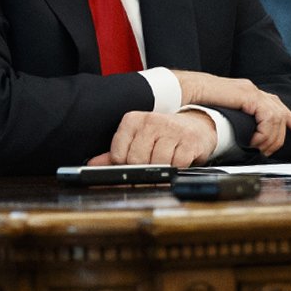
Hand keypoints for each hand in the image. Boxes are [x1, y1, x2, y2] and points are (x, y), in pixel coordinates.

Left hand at [86, 109, 217, 167]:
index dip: (125, 166)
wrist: (197, 126)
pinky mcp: (190, 140)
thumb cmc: (163, 136)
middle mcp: (151, 121)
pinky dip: (177, 168)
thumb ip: (116, 153)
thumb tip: (93, 165)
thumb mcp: (138, 140)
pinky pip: (177, 165)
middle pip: (136, 160)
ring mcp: (172, 129)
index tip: (133, 165)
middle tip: (152, 165)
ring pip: (157, 164)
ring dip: (162, 170)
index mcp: (133, 120)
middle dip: (143, 170)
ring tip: (166, 162)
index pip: (118, 154)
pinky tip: (178, 159)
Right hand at [169, 70, 290, 155]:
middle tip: (268, 150)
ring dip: (272, 136)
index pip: (275, 104)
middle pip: (280, 111)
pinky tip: (254, 141)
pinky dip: (265, 131)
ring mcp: (250, 91)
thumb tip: (239, 136)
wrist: (183, 91)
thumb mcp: (220, 114)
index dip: (289, 117)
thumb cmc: (194, 103)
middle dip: (281, 133)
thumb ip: (233, 120)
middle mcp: (251, 90)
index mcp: (246, 93)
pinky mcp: (246, 96)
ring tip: (259, 148)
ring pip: (277, 115)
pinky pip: (268, 116)